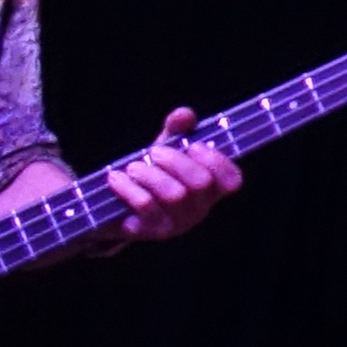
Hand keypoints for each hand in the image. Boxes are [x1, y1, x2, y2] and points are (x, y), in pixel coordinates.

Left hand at [98, 111, 243, 242]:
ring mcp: (178, 223)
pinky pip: (145, 205)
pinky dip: (128, 186)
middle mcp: (199, 209)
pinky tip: (117, 178)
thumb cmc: (149, 175)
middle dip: (176, 161)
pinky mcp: (152, 232)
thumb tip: (185, 114)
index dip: (216, 160)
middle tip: (155, 154)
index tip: (193, 146)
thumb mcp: (163, 149)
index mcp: (210, 190)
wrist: (114, 207)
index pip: (232, 180)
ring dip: (149, 174)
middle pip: (201, 182)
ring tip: (133, 167)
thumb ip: (175, 130)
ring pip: (174, 195)